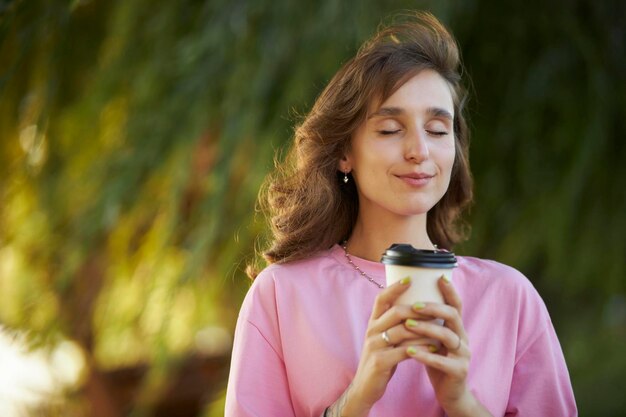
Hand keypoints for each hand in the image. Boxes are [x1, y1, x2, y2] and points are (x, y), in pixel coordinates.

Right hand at [337, 278, 424, 415]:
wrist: (364, 388)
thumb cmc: (380, 361)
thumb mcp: (383, 339)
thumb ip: (394, 325)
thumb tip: (415, 309)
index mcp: (372, 323)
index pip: (381, 299)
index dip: (394, 288)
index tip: (410, 278)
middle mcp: (371, 331)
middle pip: (395, 312)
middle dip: (417, 309)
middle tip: (436, 308)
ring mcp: (375, 346)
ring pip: (402, 331)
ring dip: (424, 330)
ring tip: (440, 329)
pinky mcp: (380, 362)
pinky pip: (404, 351)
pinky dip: (421, 348)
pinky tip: (434, 348)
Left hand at [404, 276, 490, 416]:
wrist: (451, 393)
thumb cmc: (438, 361)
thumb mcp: (434, 340)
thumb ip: (428, 323)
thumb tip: (408, 300)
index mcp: (457, 329)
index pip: (456, 305)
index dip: (449, 291)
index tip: (438, 276)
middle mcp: (463, 338)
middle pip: (453, 316)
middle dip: (433, 308)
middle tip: (414, 305)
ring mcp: (463, 355)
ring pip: (448, 336)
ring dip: (427, 329)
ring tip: (407, 325)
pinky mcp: (459, 371)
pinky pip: (442, 361)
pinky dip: (424, 355)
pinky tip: (409, 351)